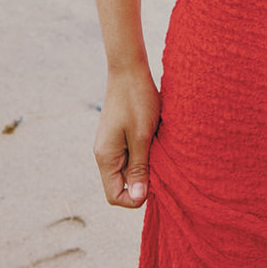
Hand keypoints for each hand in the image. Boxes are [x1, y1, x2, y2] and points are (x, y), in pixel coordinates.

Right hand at [94, 66, 160, 207]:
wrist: (129, 69)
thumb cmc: (136, 100)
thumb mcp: (142, 136)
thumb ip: (139, 168)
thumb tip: (137, 198)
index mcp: (106, 157)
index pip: (114, 195)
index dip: (135, 198)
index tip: (155, 184)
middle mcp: (105, 154)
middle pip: (122, 183)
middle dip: (143, 181)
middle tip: (161, 165)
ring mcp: (112, 144)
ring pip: (129, 169)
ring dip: (146, 165)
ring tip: (158, 150)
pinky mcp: (120, 135)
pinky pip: (132, 154)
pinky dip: (145, 153)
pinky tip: (156, 141)